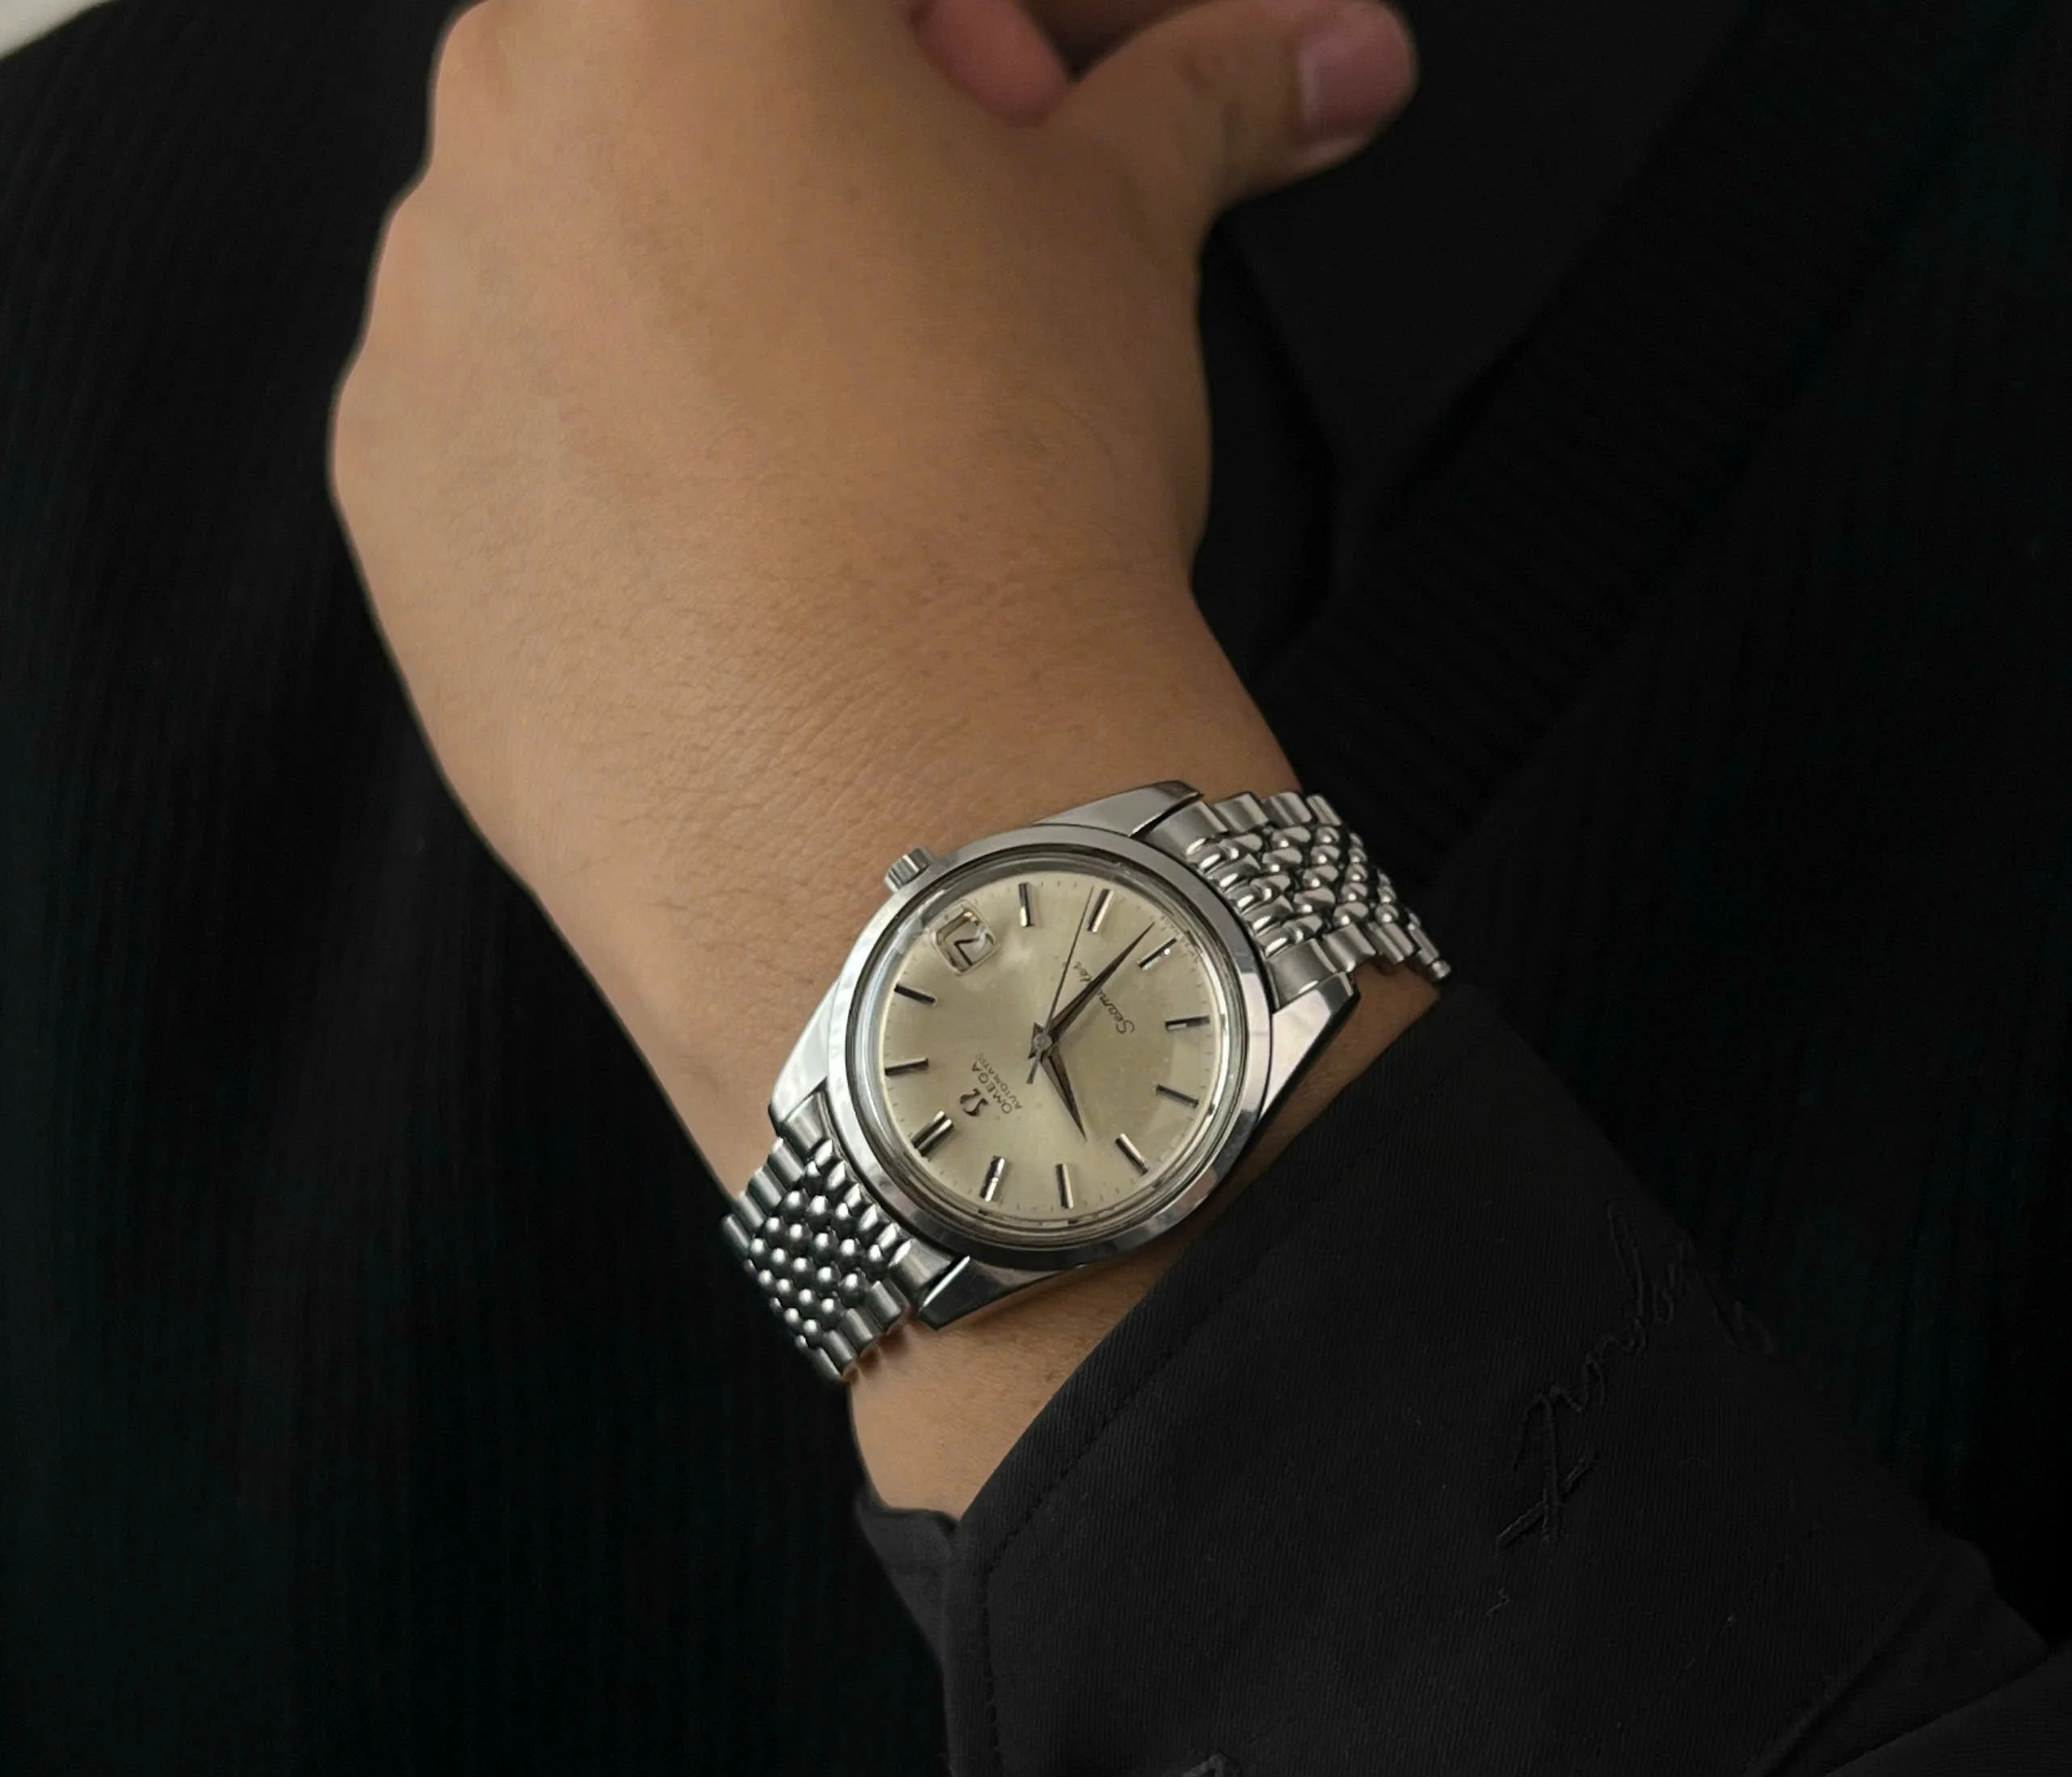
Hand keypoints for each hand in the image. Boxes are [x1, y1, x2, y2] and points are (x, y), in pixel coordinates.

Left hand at [327, 0, 1423, 1513]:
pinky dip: (620, 429)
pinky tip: (740, 537)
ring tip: (858, 435)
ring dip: (728, 281)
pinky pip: (513, 407)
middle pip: (698, 58)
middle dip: (859, 127)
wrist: (910, 840)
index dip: (1001, 21)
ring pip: (591, 235)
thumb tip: (1311, 54)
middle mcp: (501, 120)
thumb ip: (1193, 101)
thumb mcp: (1123, 255)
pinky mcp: (396, 506)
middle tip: (972, 259)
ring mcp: (423, 324)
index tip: (1063, 103)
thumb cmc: (1010, 524)